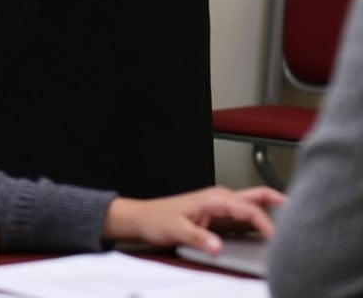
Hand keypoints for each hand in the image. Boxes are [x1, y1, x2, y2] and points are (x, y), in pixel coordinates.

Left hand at [103, 185, 284, 253]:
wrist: (143, 219)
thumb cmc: (158, 220)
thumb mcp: (177, 231)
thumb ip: (199, 238)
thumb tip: (218, 246)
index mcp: (214, 199)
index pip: (248, 209)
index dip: (266, 224)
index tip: (278, 240)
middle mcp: (219, 199)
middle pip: (255, 197)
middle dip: (277, 202)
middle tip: (300, 210)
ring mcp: (219, 208)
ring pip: (251, 206)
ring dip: (269, 212)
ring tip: (291, 224)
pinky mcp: (217, 218)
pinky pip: (243, 218)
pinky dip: (258, 222)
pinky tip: (267, 233)